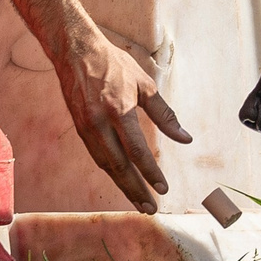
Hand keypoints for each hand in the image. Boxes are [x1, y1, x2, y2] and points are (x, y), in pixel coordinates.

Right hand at [53, 21, 191, 211]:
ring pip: (106, 165)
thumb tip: (185, 138)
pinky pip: (97, 156)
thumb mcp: (145, 84)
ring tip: (138, 201)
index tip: (163, 189)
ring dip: (122, 186)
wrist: (76, 53)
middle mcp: (100, 123)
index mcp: (119, 110)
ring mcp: (87, 128)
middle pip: (119, 166)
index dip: (150, 173)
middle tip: (150, 208)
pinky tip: (121, 180)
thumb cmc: (115, 65)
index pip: (137, 151)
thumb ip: (164, 114)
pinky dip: (110, 171)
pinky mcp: (79, 129)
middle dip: (135, 190)